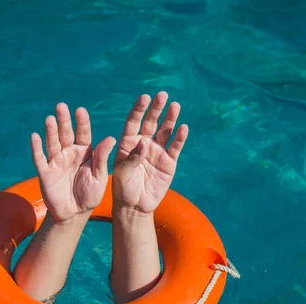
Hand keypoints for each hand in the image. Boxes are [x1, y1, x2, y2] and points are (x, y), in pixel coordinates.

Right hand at [31, 103, 115, 222]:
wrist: (74, 214)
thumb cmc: (90, 195)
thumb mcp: (99, 177)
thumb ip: (102, 158)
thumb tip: (111, 138)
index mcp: (84, 152)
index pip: (83, 133)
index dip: (81, 122)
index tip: (80, 110)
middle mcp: (69, 153)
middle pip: (65, 133)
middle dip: (63, 120)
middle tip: (61, 106)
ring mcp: (56, 162)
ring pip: (52, 143)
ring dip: (50, 131)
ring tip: (50, 119)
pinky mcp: (45, 173)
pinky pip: (39, 159)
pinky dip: (36, 148)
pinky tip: (34, 137)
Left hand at [113, 91, 187, 213]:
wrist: (135, 206)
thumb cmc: (123, 189)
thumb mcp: (122, 174)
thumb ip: (132, 158)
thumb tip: (144, 142)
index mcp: (128, 143)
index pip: (133, 122)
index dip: (139, 109)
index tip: (145, 97)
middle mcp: (143, 144)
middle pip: (151, 122)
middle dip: (156, 109)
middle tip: (162, 95)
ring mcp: (157, 152)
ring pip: (165, 131)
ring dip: (170, 119)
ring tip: (175, 106)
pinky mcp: (169, 162)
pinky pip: (175, 147)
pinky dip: (179, 137)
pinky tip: (183, 127)